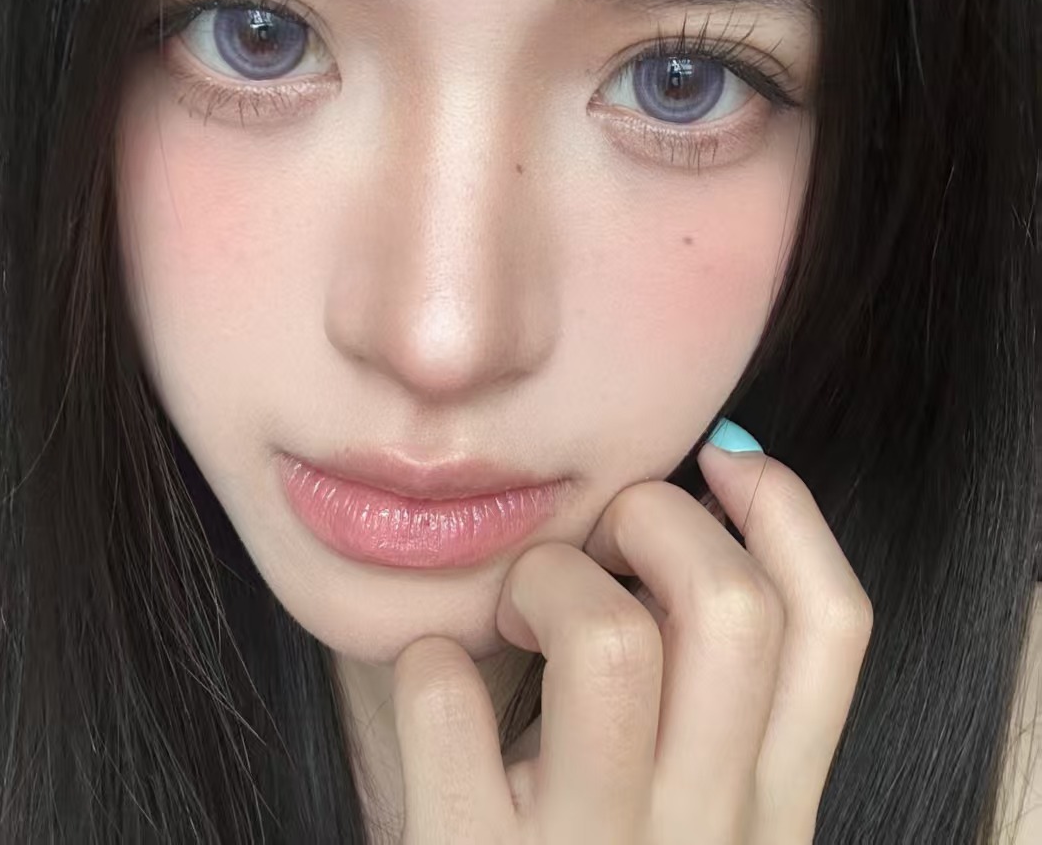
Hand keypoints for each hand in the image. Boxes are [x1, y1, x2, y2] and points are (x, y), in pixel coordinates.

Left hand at [391, 443, 873, 843]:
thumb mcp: (691, 808)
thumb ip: (715, 699)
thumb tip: (708, 511)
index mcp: (769, 809)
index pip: (835, 625)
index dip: (787, 509)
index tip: (720, 458)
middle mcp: (705, 838)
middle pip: (731, 606)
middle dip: (653, 519)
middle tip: (595, 546)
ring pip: (607, 640)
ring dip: (544, 578)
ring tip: (514, 614)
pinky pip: (448, 696)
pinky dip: (429, 656)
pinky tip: (437, 689)